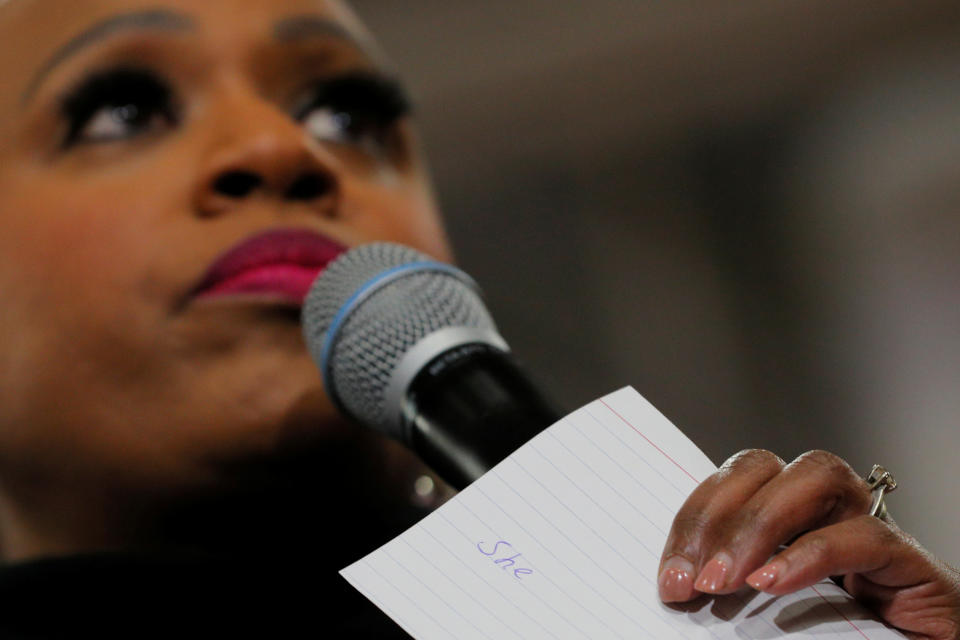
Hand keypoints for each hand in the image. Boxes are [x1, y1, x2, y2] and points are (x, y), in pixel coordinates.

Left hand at [657, 449, 959, 639]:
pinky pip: (864, 534)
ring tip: (727, 581)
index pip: (730, 486)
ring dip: (759, 523)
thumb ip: (731, 596)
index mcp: (786, 521)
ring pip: (814, 476)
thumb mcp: (768, 619)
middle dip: (716, 516)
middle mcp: (827, 512)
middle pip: (763, 467)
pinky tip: (773, 583)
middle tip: (692, 580)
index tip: (670, 577)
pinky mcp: (909, 563)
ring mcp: (869, 530)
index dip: (693, 523)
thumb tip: (678, 591)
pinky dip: (810, 553)